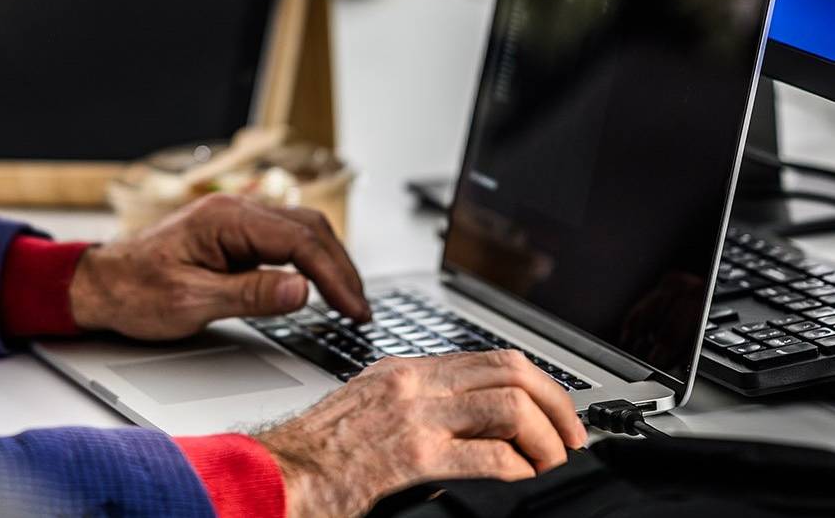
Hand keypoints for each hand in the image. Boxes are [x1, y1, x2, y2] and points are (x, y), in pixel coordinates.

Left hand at [66, 193, 369, 339]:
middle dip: (341, 268)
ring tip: (349, 301)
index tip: (354, 309)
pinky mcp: (232, 236)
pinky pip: (282, 240)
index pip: (299, 241)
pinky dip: (308, 261)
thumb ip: (250, 295)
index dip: (334, 276)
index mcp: (224, 219)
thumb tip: (302, 290)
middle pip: (308, 229)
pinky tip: (319, 284)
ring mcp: (233, 221)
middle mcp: (232, 211)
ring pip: (299, 231)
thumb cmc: (133, 291)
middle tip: (360, 310)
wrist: (99, 285)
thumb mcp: (191, 301)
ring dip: (329, 263)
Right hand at [257, 351, 588, 517]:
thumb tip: (474, 435)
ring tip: (549, 468)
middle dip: (557, 408)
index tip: (556, 418)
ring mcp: (413, 417)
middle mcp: (410, 383)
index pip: (491, 358)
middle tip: (569, 444)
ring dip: (546, 443)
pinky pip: (491, 459)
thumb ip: (418, 410)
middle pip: (511, 371)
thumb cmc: (313, 457)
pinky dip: (519, 474)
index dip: (539, 386)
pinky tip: (518, 486)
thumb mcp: (368, 413)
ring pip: (510, 407)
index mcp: (401, 370)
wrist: (274, 477)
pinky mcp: (413, 458)